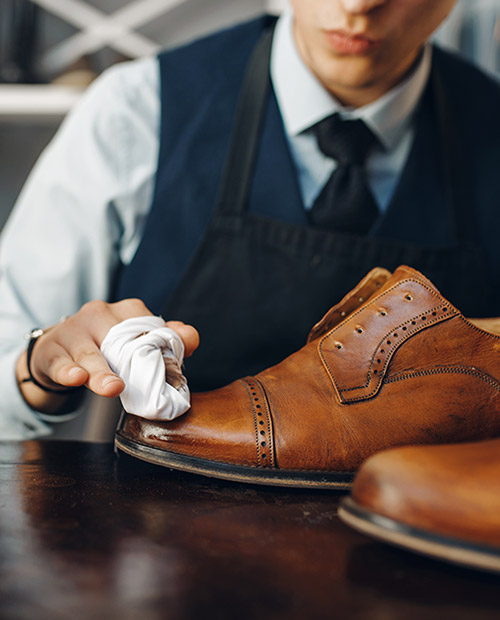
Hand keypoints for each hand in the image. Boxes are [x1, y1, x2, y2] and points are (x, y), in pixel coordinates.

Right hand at [16, 299, 198, 410]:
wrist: (60, 351)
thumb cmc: (107, 347)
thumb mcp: (137, 341)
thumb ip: (168, 339)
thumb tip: (190, 337)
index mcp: (125, 310)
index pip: (146, 325)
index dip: (158, 346)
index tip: (169, 363)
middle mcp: (98, 314)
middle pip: (118, 339)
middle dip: (130, 359)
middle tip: (140, 379)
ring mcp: (73, 331)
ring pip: (89, 354)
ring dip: (101, 372)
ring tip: (113, 387)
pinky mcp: (51, 350)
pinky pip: (59, 361)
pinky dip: (68, 371)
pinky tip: (76, 377)